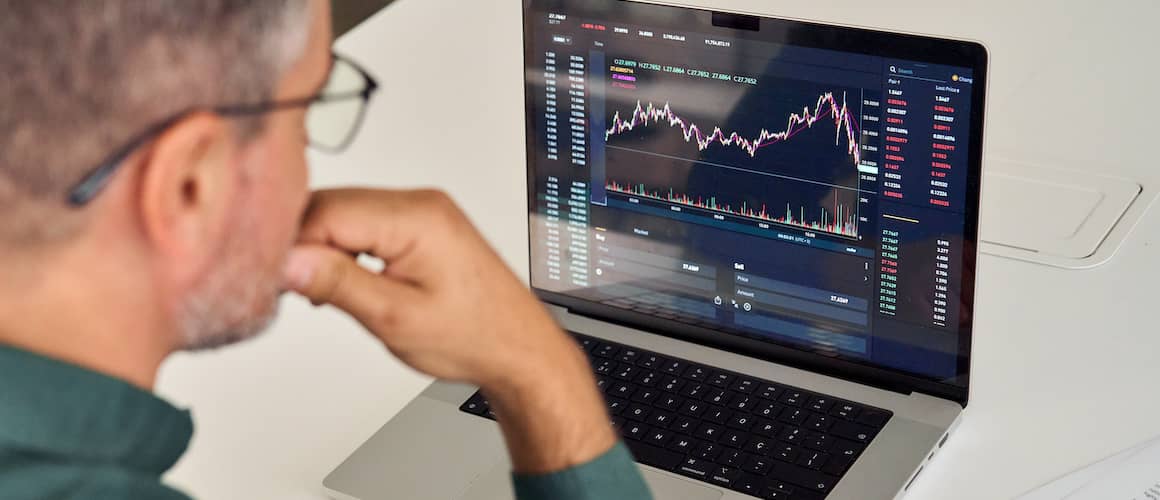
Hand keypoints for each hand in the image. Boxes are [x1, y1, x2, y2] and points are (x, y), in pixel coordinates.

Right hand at [282, 188, 614, 472]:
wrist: (518, 347)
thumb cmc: (476, 335)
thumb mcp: (395, 317)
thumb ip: (338, 283)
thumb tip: (287, 260)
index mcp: (417, 217)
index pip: (327, 210)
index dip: (291, 243)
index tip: (273, 277)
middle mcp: (421, 203)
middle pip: (332, 206)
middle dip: (303, 245)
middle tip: (290, 289)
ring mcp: (423, 212)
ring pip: (344, 215)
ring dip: (322, 249)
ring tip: (321, 293)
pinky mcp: (422, 225)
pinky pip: (366, 224)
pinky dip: (345, 250)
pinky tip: (342, 282)